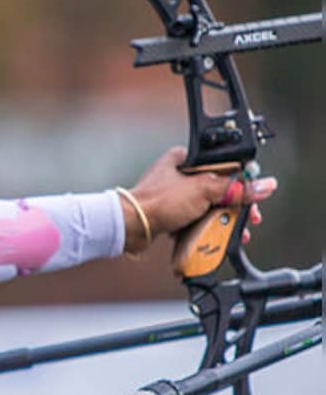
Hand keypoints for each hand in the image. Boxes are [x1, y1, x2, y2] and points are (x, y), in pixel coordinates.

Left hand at [119, 147, 276, 254]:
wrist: (130, 227)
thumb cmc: (156, 203)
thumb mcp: (203, 190)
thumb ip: (235, 188)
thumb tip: (264, 185)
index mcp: (186, 160)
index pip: (226, 167)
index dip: (242, 183)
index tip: (254, 197)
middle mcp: (180, 175)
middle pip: (220, 189)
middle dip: (235, 206)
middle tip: (247, 218)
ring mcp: (176, 196)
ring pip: (209, 206)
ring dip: (223, 219)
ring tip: (234, 230)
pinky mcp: (172, 214)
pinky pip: (197, 220)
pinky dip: (207, 227)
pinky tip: (215, 235)